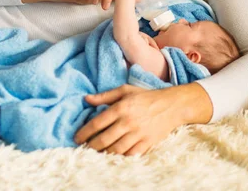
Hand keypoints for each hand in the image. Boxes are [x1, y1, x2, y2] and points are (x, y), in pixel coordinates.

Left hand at [74, 84, 196, 155]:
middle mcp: (128, 122)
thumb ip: (105, 95)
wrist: (171, 106)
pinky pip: (130, 154)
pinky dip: (120, 156)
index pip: (97, 123)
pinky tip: (113, 155)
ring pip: (116, 149)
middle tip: (84, 147)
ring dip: (103, 153)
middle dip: (91, 146)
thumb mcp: (125, 90)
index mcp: (121, 108)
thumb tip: (86, 99)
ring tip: (96, 152)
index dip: (84, 132)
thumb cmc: (146, 96)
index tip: (77, 137)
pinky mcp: (147, 143)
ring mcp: (138, 134)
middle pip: (104, 139)